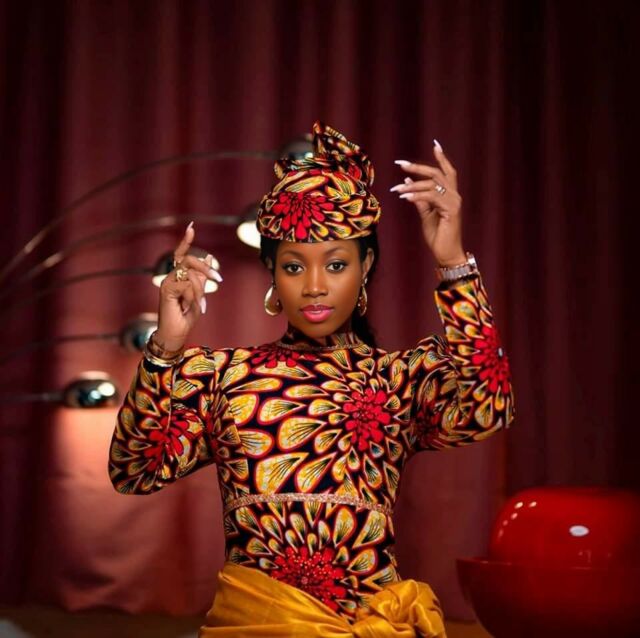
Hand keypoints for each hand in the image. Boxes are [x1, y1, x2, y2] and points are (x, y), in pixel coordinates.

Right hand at [155, 222, 222, 350]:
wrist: (176, 334)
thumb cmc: (186, 316)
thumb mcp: (199, 295)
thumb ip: (202, 278)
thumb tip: (209, 258)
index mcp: (179, 276)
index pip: (181, 255)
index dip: (186, 241)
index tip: (191, 227)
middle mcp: (171, 277)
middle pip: (190, 261)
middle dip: (205, 269)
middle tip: (219, 279)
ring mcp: (167, 282)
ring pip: (191, 275)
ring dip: (200, 291)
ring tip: (199, 306)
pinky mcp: (166, 290)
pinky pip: (187, 286)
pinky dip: (193, 297)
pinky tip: (190, 308)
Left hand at [390, 141, 465, 265]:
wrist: (446, 253)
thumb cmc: (437, 235)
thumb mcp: (426, 214)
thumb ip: (419, 198)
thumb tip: (407, 181)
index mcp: (450, 195)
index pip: (447, 172)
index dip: (442, 158)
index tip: (435, 144)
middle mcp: (454, 196)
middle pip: (436, 174)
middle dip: (418, 167)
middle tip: (400, 164)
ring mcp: (454, 202)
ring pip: (432, 185)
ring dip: (412, 186)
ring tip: (397, 189)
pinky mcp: (451, 210)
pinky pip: (431, 197)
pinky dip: (417, 196)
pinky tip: (405, 197)